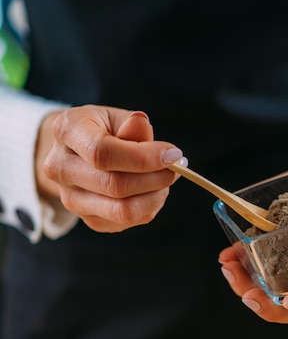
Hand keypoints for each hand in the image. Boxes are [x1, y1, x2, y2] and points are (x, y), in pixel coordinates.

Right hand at [36, 105, 184, 231]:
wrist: (77, 152)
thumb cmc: (103, 129)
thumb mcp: (117, 117)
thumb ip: (134, 127)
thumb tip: (155, 143)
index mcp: (67, 131)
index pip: (103, 153)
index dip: (143, 158)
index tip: (173, 154)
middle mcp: (60, 168)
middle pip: (114, 186)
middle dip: (155, 179)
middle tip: (176, 168)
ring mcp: (71, 198)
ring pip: (122, 211)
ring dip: (155, 197)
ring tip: (165, 180)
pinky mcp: (88, 219)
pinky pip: (126, 222)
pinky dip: (148, 208)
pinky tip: (152, 192)